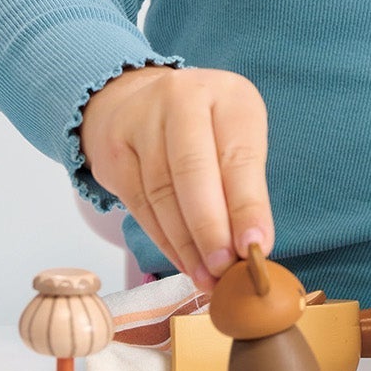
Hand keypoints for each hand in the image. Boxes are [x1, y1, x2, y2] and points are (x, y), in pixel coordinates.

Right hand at [79, 66, 271, 291]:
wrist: (144, 101)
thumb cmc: (208, 129)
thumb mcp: (238, 140)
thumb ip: (246, 188)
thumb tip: (251, 248)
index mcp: (228, 94)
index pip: (239, 156)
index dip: (247, 206)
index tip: (256, 247)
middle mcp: (182, 97)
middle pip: (193, 172)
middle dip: (210, 229)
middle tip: (223, 269)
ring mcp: (141, 119)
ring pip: (162, 193)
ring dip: (185, 244)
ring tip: (206, 276)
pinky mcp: (114, 148)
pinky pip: (138, 203)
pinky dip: (162, 240)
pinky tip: (183, 261)